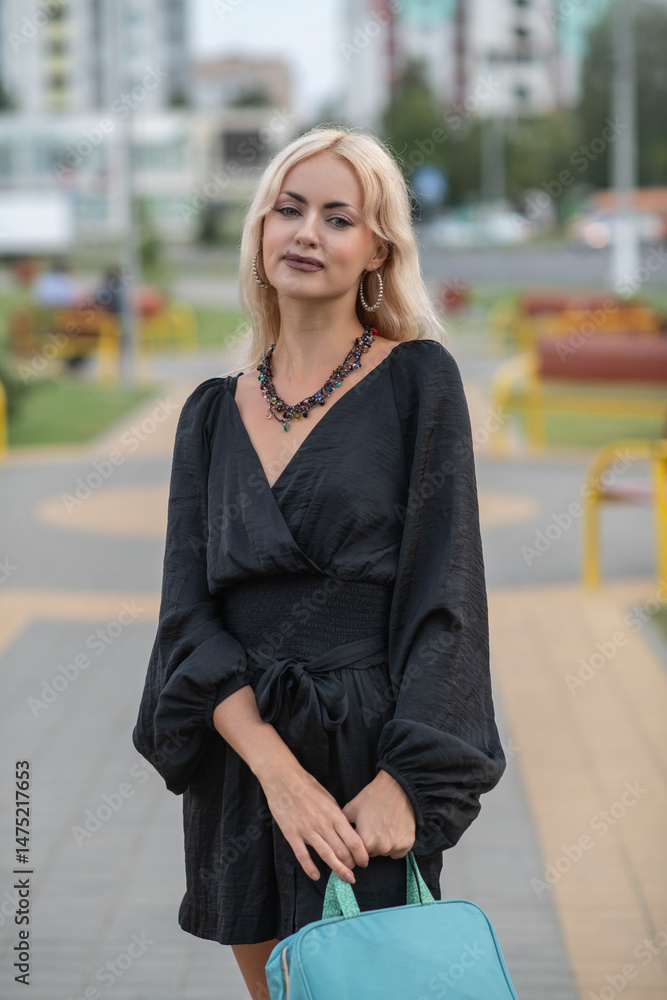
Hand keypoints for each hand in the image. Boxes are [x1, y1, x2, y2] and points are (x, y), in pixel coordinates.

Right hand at [258, 760, 369, 883]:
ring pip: (326, 855)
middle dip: (351, 865)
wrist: (284, 779)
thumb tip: (347, 833)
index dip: (361, 855)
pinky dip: (310, 868)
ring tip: (345, 879)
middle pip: (342, 851)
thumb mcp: (329, 799)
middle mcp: (323, 824)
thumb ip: (337, 817)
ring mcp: (307, 830)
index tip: (364, 861)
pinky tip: (316, 876)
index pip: (354, 840)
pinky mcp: (292, 834)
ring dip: (338, 870)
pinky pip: (302, 855)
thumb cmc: (308, 787)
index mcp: (334, 814)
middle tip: (354, 872)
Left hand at [342, 769, 415, 858]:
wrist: (396, 787)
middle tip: (370, 828)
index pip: (355, 855)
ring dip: (381, 845)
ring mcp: (396, 847)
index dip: (354, 847)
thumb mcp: (351, 809)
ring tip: (382, 826)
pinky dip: (395, 845)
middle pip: (370, 854)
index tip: (356, 839)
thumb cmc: (373, 796)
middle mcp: (381, 848)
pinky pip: (398, 852)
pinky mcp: (407, 844)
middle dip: (368, 845)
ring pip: (384, 853)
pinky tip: (393, 831)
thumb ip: (342, 827)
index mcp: (365, 842)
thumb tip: (337, 839)